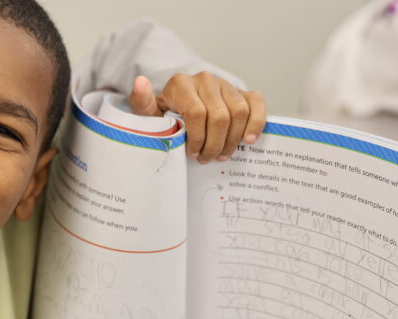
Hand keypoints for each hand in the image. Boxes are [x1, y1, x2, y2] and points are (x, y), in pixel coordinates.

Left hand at [128, 72, 265, 163]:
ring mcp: (225, 84)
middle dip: (215, 143)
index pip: (196, 113)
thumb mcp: (149, 113)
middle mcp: (205, 80)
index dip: (197, 138)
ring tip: (223, 154)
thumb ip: (142, 102)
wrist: (180, 106)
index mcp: (181, 84)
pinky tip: (249, 139)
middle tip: (208, 158)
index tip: (192, 154)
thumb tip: (140, 82)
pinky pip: (256, 102)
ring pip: (239, 112)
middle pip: (220, 116)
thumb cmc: (165, 115)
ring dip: (233, 139)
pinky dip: (256, 122)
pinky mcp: (241, 91)